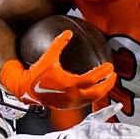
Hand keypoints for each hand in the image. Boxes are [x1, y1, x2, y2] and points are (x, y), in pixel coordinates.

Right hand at [0, 30, 114, 108]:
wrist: (26, 89)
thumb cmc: (36, 74)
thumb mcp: (48, 57)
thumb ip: (59, 43)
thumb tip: (68, 32)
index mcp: (69, 85)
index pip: (92, 79)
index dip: (103, 72)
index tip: (110, 66)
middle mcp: (72, 96)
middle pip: (97, 93)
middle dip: (108, 84)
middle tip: (113, 76)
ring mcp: (71, 103)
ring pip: (92, 100)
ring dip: (102, 91)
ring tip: (107, 83)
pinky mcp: (68, 106)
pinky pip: (85, 102)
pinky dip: (92, 96)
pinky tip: (94, 89)